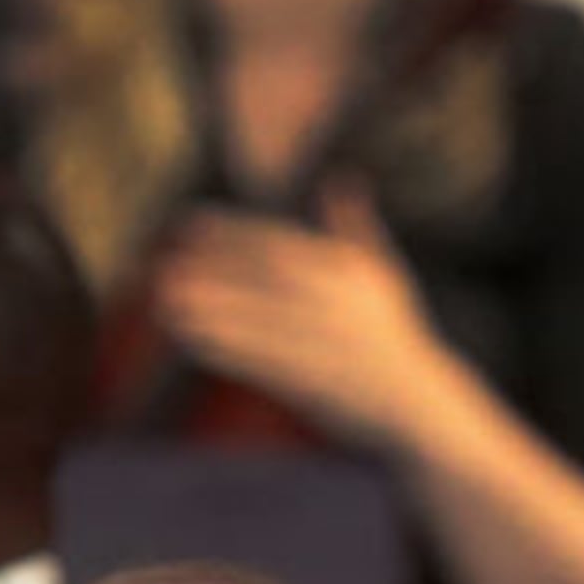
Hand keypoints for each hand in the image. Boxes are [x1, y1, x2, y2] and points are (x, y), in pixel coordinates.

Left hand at [150, 186, 462, 454]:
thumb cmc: (395, 340)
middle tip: (165, 262)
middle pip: (264, 279)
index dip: (231, 233)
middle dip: (214, 269)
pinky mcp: (319, 381)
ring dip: (212, 311)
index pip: (279, 245)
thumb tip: (341, 179)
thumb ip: (355, 228)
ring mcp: (329, 342)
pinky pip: (265, 362)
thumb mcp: (382, 276)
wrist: (419, 403)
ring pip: (259, 321)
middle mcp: (338, 302)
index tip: (189, 223)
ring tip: (166, 302)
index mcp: (348, 270)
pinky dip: (228, 350)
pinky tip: (193, 342)